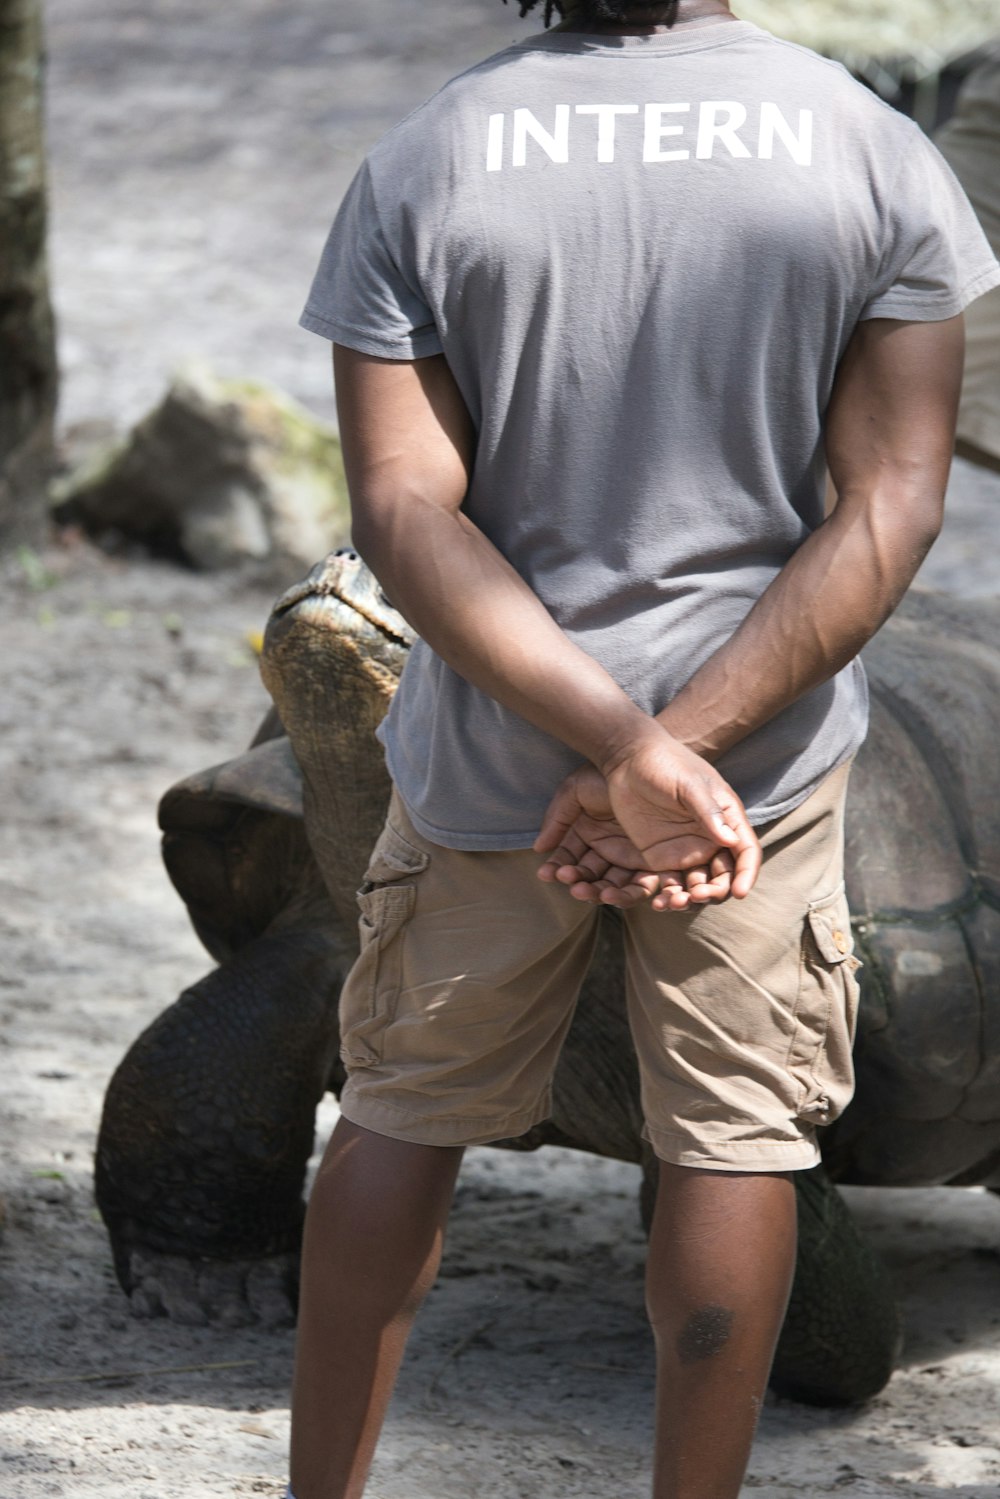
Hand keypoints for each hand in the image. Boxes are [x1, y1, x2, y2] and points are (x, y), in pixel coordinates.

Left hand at [534, 730, 760, 909]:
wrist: (628, 761)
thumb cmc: (664, 764)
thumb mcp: (688, 785)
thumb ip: (708, 811)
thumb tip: (732, 840)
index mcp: (726, 818)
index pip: (746, 851)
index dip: (746, 874)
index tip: (739, 892)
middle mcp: (711, 839)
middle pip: (724, 876)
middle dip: (715, 892)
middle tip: (697, 896)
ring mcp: (687, 850)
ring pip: (698, 886)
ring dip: (690, 900)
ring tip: (672, 903)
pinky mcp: (662, 858)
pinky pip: (671, 884)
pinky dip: (667, 897)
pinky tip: (657, 903)